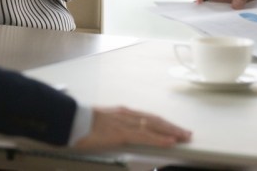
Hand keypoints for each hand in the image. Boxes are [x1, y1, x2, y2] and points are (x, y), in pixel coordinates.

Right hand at [73, 106, 190, 148]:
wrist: (69, 120)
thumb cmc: (81, 124)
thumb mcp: (102, 124)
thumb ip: (114, 127)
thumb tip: (120, 135)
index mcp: (122, 114)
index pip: (149, 118)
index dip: (164, 124)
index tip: (175, 128)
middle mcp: (127, 115)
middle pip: (155, 120)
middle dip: (172, 127)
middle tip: (187, 133)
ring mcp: (124, 123)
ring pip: (154, 126)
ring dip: (171, 132)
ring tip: (184, 137)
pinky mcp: (121, 133)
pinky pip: (144, 136)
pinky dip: (159, 138)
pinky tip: (169, 141)